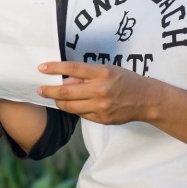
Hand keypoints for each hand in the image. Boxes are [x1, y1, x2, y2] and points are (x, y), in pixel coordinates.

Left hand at [36, 61, 158, 125]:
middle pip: (67, 92)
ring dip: (58, 102)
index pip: (73, 69)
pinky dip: (74, 109)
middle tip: (40, 89)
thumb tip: (65, 78)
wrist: (146, 99)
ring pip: (70, 107)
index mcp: (102, 74)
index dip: (55, 68)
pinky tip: (72, 104)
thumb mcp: (108, 70)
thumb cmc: (126, 80)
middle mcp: (101, 90)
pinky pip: (81, 114)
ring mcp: (101, 107)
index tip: (41, 68)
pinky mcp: (102, 119)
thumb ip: (86, 75)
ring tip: (53, 98)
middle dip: (49, 91)